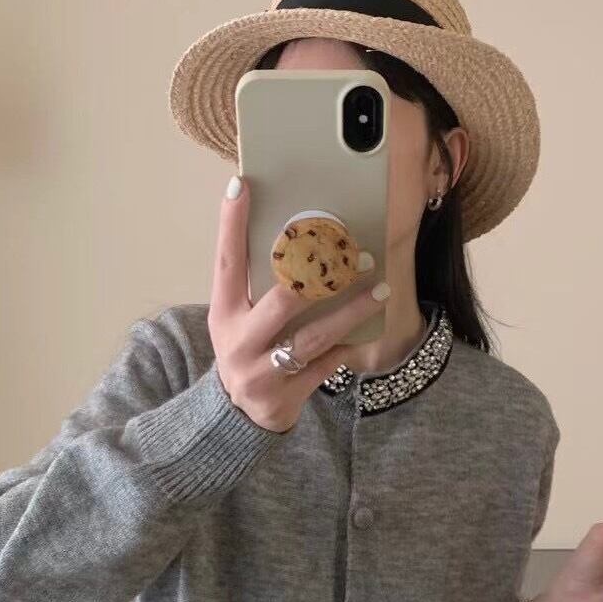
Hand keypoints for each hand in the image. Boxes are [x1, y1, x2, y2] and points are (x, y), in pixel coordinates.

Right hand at [209, 174, 387, 433]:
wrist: (240, 417)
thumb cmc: (249, 351)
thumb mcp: (240, 320)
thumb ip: (260, 288)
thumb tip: (303, 240)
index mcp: (223, 314)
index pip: (226, 261)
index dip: (231, 224)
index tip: (242, 184)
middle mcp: (239, 342)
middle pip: (281, 301)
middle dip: (320, 276)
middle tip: (355, 252)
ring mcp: (262, 372)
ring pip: (314, 336)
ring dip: (351, 311)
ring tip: (379, 289)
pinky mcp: (287, 395)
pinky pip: (328, 365)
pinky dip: (350, 346)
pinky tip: (372, 329)